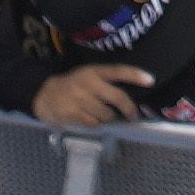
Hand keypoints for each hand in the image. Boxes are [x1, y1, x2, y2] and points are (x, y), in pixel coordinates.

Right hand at [33, 60, 150, 128]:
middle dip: (129, 108)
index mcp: (93, 71)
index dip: (135, 75)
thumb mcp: (88, 76)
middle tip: (133, 115)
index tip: (150, 80)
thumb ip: (106, 81)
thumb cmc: (72, 86)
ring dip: (108, 117)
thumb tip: (130, 96)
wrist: (44, 95)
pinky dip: (96, 124)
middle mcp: (88, 83)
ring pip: (107, 114)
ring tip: (101, 113)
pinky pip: (94, 123)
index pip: (118, 71)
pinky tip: (90, 118)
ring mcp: (80, 99)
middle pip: (117, 97)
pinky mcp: (73, 113)